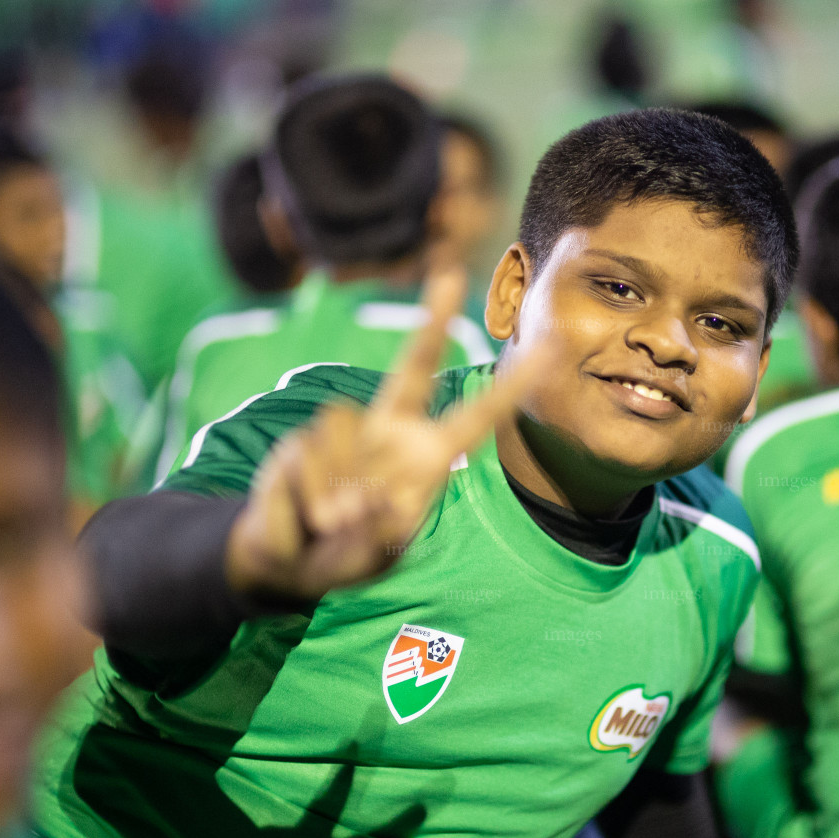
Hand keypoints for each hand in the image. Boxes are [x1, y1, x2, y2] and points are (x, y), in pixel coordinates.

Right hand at [224, 266, 541, 601]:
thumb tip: (363, 499)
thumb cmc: (349, 558)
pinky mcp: (303, 440)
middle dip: (431, 320)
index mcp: (426, 457)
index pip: (475, 416)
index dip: (510, 387)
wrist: (291, 563)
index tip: (547, 351)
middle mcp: (391, 432)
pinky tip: (307, 518)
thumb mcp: (379, 555)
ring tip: (331, 525)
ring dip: (335, 485)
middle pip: (414, 366)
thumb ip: (380, 529)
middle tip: (451, 274)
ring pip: (342, 422)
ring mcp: (347, 432)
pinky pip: (307, 454)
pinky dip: (309, 496)